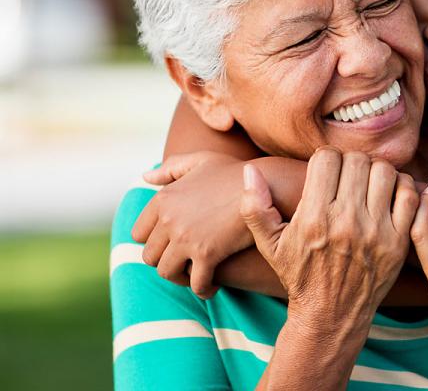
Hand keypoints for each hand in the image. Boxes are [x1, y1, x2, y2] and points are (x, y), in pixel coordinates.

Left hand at [132, 151, 253, 298]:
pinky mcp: (207, 254)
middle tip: (184, 263)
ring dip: (180, 279)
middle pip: (149, 256)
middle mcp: (169, 220)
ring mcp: (186, 238)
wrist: (266, 185)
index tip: (169, 246)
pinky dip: (203, 289)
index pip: (138, 234)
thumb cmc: (235, 173)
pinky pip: (196, 283)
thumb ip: (172, 167)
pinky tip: (212, 287)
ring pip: (167, 273)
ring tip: (195, 276)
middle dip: (165, 262)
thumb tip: (146, 177)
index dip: (153, 243)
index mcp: (164, 199)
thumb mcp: (201, 160)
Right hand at [241, 147, 418, 329]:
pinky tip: (389, 191)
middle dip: (350, 161)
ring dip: (376, 170)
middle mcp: (347, 223)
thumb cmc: (299, 274)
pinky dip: (402, 185)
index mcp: (315, 218)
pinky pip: (408, 196)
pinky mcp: (398, 242)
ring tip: (367, 181)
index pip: (326, 159)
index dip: (324, 158)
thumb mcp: (270, 244)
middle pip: (357, 161)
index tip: (325, 169)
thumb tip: (250, 171)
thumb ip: (255, 207)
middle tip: (347, 174)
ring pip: (384, 171)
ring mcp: (376, 232)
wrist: (331, 314)